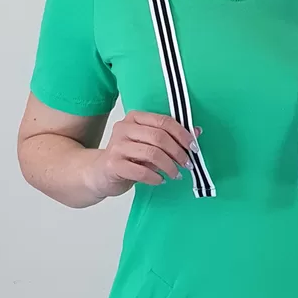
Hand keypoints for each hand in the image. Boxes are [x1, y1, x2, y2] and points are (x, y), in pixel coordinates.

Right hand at [83, 111, 200, 197]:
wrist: (99, 173)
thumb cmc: (128, 158)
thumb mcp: (149, 145)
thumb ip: (171, 137)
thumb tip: (197, 132)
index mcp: (135, 118)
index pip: (164, 121)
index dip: (182, 134)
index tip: (194, 147)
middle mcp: (124, 128)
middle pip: (159, 137)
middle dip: (178, 152)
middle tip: (187, 164)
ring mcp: (117, 146)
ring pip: (152, 153)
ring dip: (169, 166)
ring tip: (176, 175)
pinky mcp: (113, 164)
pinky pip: (141, 171)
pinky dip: (155, 177)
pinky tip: (160, 180)